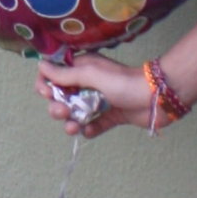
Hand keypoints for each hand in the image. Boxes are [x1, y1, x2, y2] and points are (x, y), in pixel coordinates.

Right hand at [32, 57, 151, 137]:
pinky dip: (88, 130)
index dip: (46, 85)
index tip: (47, 93)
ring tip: (75, 127)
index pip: (54, 76)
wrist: (155, 97)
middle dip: (57, 107)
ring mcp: (99, 101)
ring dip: (70, 122)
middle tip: (64, 112)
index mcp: (82, 69)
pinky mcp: (110, 117)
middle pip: (61, 98)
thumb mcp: (91, 74)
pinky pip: (93, 126)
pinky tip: (88, 131)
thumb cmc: (123, 81)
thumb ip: (65, 74)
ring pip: (75, 114)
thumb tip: (40, 66)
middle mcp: (88, 84)